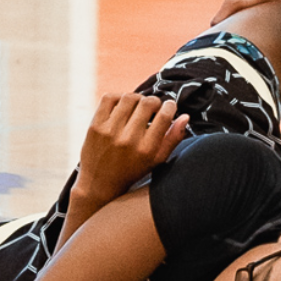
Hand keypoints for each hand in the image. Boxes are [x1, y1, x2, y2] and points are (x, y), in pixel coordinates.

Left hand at [75, 91, 188, 210]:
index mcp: (146, 149)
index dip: (170, 106)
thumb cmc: (132, 170)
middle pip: (147, 103)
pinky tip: (122, 106)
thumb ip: (173, 139)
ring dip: (137, 98)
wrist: (98, 183)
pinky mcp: (95, 126)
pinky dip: (118, 97)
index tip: (169, 106)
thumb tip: (185, 116)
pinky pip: (109, 98)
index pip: (164, 116)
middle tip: (153, 107)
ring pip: (129, 97)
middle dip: (154, 102)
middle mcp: (128, 139)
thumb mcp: (156, 160)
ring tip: (138, 107)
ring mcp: (109, 131)